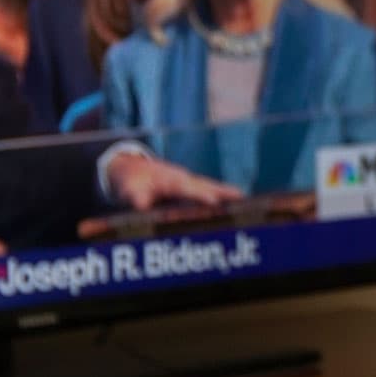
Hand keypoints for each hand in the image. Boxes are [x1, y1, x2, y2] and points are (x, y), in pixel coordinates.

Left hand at [105, 151, 243, 211]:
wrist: (132, 171)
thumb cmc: (132, 184)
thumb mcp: (130, 192)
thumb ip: (137, 199)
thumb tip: (141, 205)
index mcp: (169, 180)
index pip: (187, 189)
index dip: (200, 196)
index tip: (213, 202)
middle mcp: (183, 179)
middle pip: (206, 185)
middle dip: (222, 192)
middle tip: (241, 197)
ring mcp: (189, 182)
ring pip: (211, 186)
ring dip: (227, 193)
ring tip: (246, 200)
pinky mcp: (192, 188)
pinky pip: (210, 191)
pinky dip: (224, 195)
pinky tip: (238, 202)